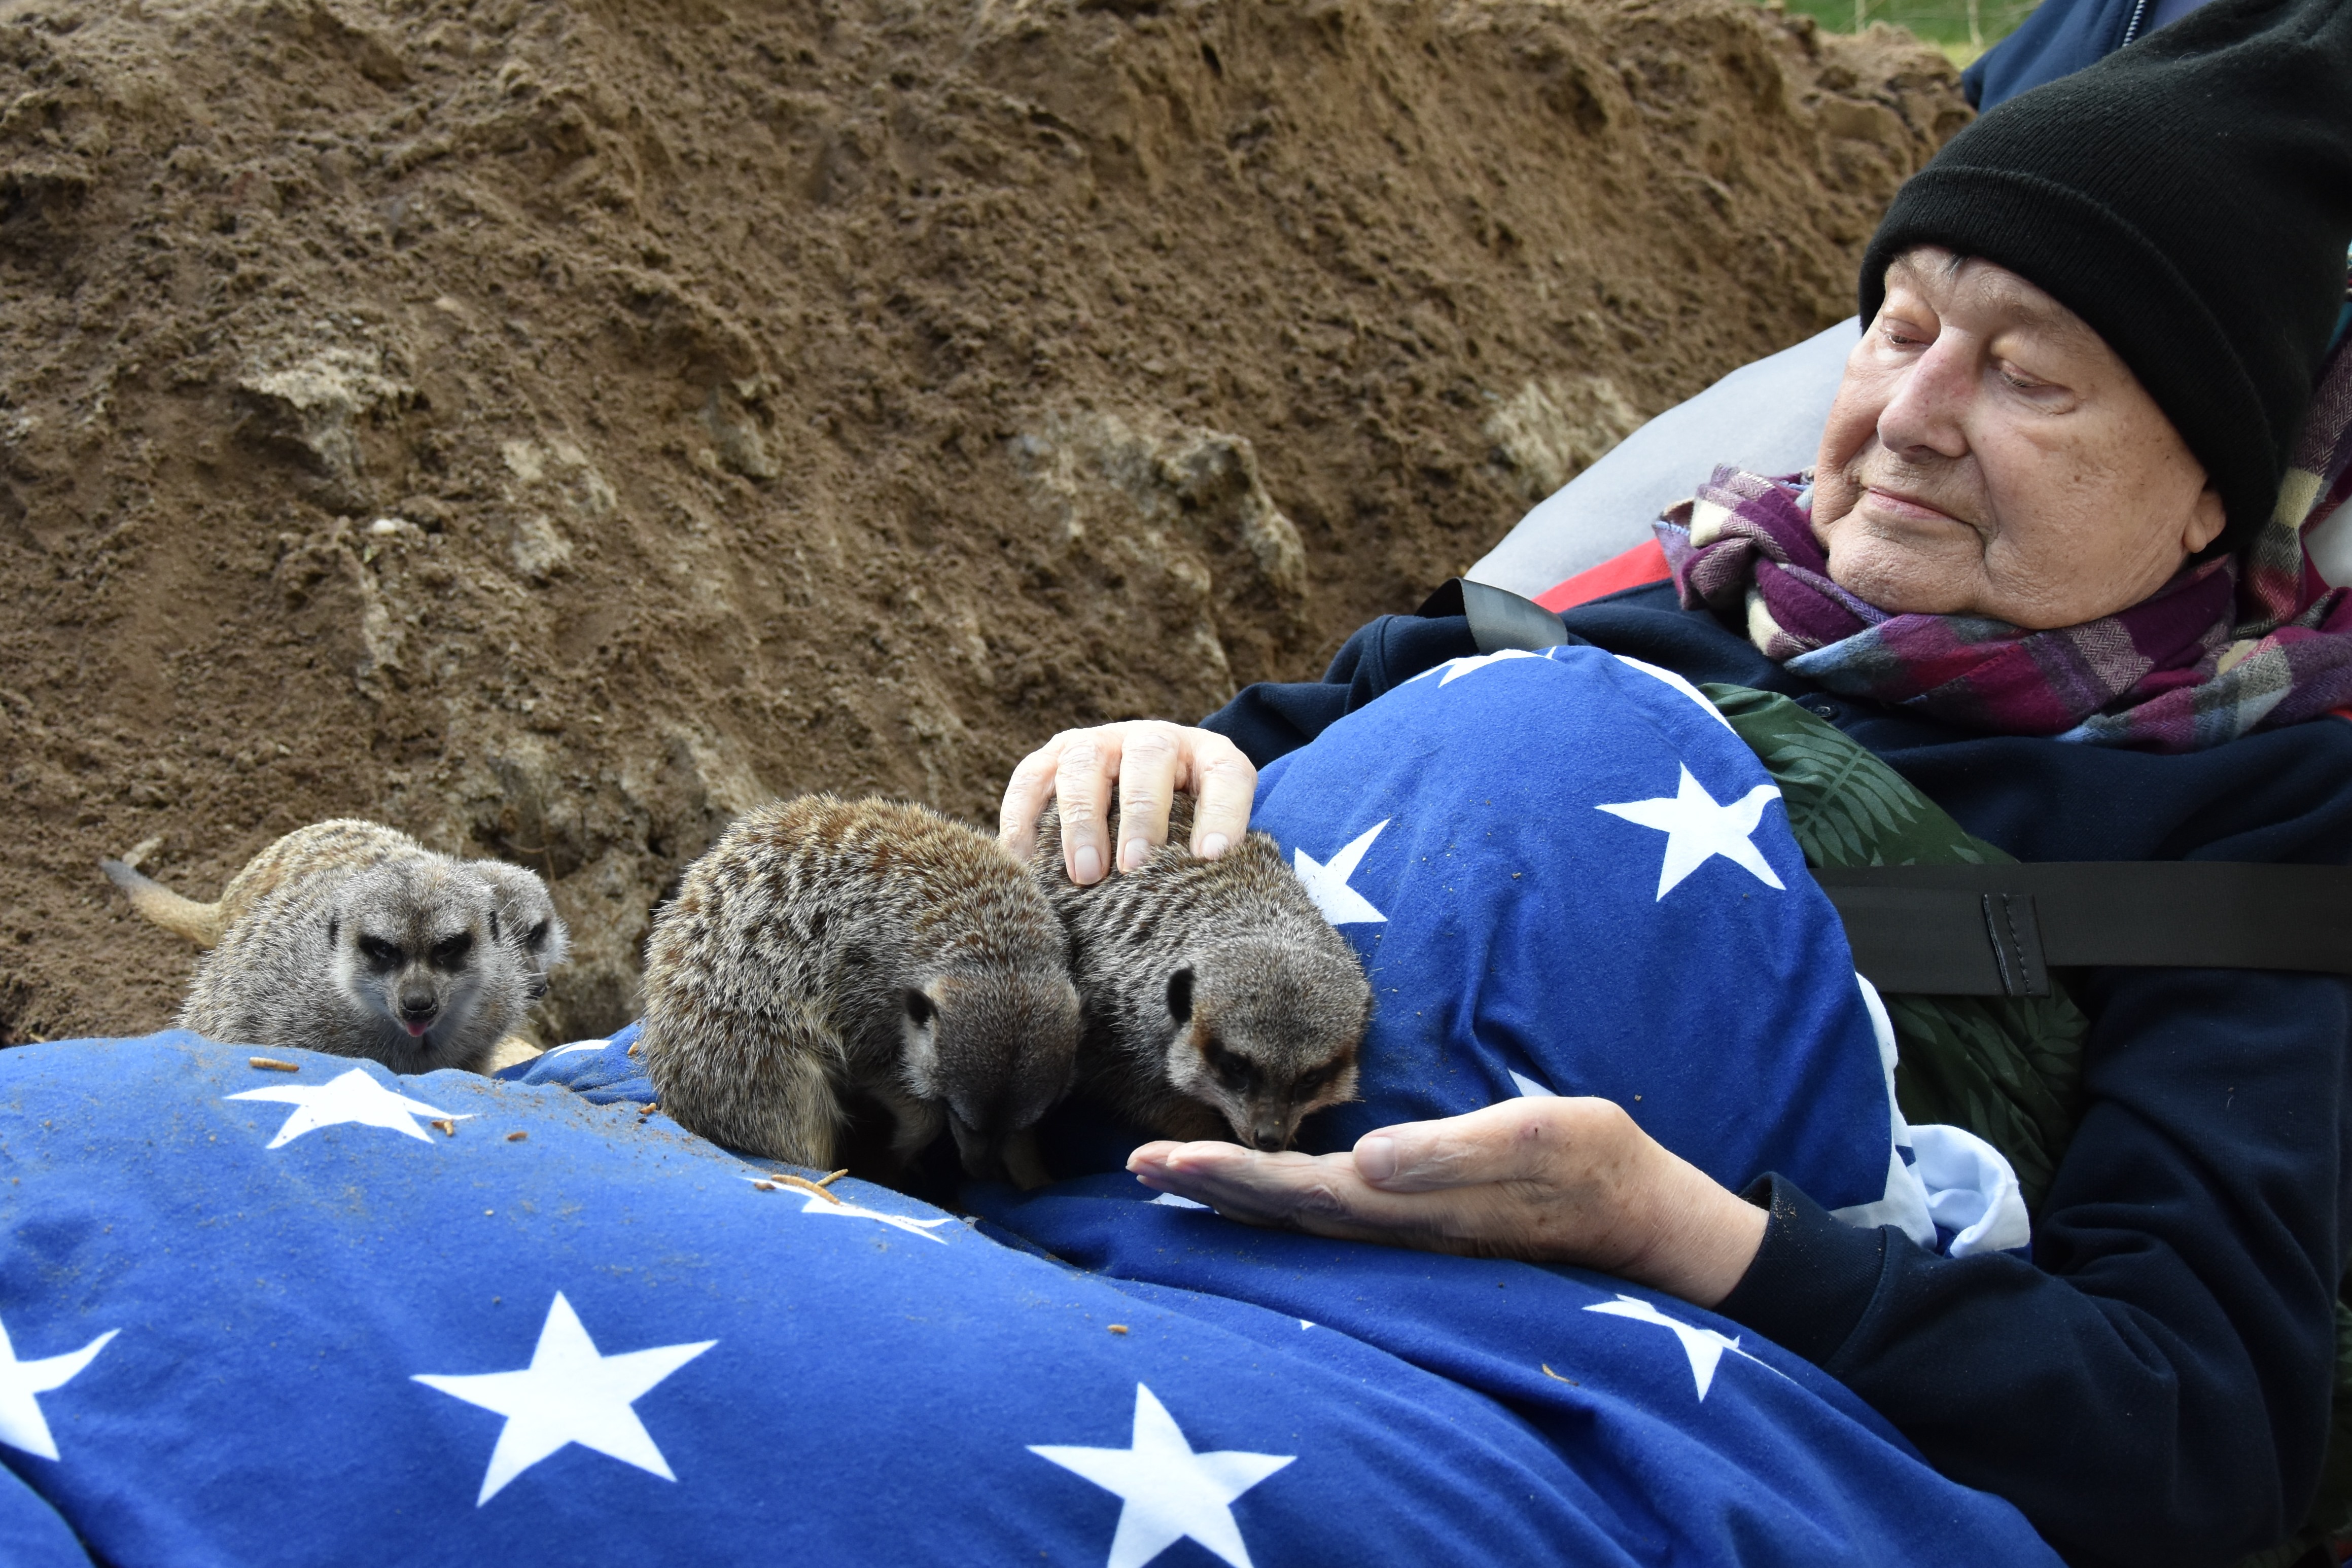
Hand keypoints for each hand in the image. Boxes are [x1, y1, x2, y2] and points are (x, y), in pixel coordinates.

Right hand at [997, 721, 1256, 885]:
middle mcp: (1152, 740)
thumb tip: (1211, 919)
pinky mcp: (1050, 758)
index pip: (1225, 774)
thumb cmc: (1183, 831)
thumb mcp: (1207, 836)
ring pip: (1084, 765)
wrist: (1138, 792)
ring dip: (1082, 820)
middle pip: (1149, 760)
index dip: (1222, 813)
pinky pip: (1031, 781)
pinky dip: (1025, 821)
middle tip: (1133, 868)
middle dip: (1140, 815)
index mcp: (1207, 757)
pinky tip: (1027, 866)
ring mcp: (1097, 744)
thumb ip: (1209, 862)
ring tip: (1085, 875)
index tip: (1211, 857)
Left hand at [1125, 1097, 1768, 1307]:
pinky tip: (1255, 1185)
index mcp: (1411, 1202)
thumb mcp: (1537, 1139)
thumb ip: (1453, 1153)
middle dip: (1207, 1185)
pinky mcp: (1422, 1220)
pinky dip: (1278, 1196)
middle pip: (1281, 1207)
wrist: (1646, 1219)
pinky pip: (1329, 1210)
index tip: (1165, 1159)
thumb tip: (1368, 1161)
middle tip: (1135, 1163)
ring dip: (1232, 1193)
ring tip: (1169, 1171)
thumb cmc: (1594, 1166)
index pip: (1297, 1189)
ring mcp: (1407, 1228)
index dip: (1229, 1175)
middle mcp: (1396, 1223)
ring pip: (1298, 1212)